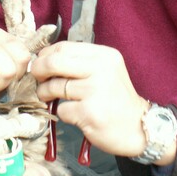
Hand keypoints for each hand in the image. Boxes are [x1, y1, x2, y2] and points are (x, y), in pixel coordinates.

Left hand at [31, 41, 150, 158]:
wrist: (139, 129)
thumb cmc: (116, 100)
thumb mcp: (105, 71)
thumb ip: (79, 62)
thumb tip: (44, 59)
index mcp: (103, 55)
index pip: (63, 47)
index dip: (45, 55)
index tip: (40, 63)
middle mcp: (101, 69)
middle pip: (54, 62)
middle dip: (38, 70)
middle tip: (37, 78)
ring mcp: (95, 90)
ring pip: (54, 86)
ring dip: (45, 93)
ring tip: (49, 97)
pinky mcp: (89, 112)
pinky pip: (61, 109)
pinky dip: (62, 113)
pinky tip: (74, 114)